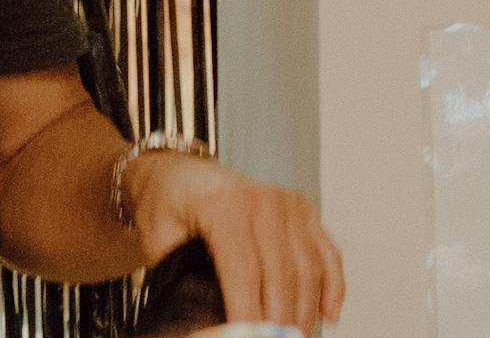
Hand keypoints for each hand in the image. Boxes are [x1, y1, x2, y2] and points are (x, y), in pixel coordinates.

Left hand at [127, 153, 344, 335]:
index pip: (244, 271)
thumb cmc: (165, 202)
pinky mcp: (303, 209)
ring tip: (295, 337)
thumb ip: (178, 275)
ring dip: (305, 311)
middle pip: (281, 275)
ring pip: (309, 269)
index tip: (247, 337)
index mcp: (222, 206)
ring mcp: (287, 203)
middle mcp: (261, 200)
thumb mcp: (157, 237)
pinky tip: (327, 316)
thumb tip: (204, 320)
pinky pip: (327, 253)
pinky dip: (332, 287)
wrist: (174, 169)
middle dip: (280, 320)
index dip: (248, 312)